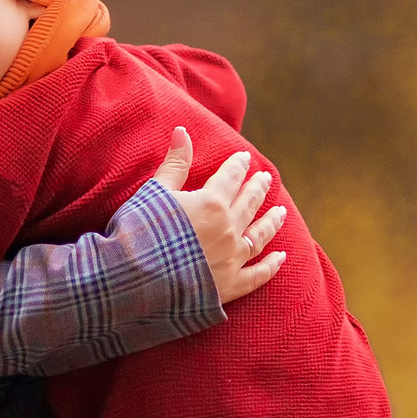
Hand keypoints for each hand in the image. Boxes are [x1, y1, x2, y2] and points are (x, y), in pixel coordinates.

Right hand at [151, 127, 285, 305]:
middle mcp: (228, 229)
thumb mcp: (154, 192)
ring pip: (258, 236)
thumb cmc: (139, 233)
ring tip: (281, 211)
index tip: (245, 158)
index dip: (237, 166)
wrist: (135, 284)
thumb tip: (182, 130)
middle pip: (248, 204)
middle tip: (266, 178)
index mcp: (210, 203)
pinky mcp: (229, 287)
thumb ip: (174, 164)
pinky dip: (271, 266)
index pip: (230, 178)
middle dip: (257, 188)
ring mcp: (231, 259)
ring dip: (271, 222)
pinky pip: (257, 275)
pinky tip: (281, 258)